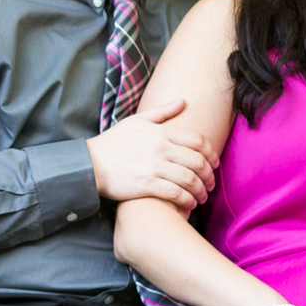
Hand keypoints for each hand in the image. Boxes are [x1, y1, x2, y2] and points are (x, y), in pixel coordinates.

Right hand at [88, 98, 218, 212]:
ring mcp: (154, 167)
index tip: (214, 162)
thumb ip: (162, 112)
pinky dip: (187, 200)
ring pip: (190, 179)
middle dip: (209, 174)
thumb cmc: (112, 143)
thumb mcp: (136, 121)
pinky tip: (190, 203)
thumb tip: (183, 101)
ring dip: (201, 190)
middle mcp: (160, 148)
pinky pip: (176, 193)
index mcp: (160, 132)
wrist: (90, 164)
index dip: (211, 152)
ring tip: (202, 196)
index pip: (197, 140)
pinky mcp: (147, 185)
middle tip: (211, 183)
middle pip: (197, 161)